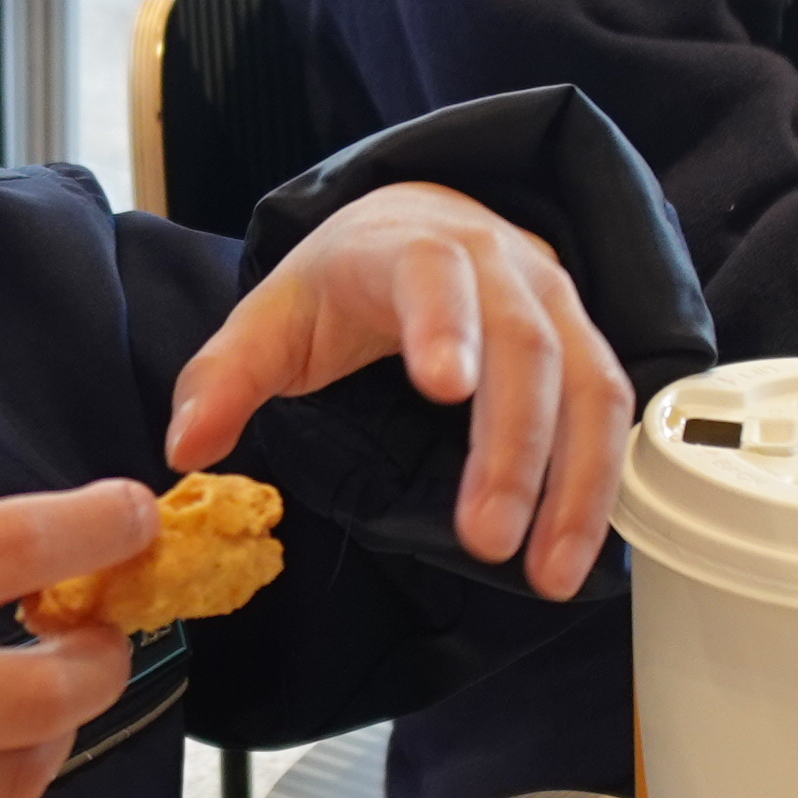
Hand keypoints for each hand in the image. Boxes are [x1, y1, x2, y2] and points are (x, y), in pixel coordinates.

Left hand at [164, 183, 632, 596]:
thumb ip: (224, 378)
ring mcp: (555, 302)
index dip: (443, 326)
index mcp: (411, 248)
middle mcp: (500, 266)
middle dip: (511, 448)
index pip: (435, 275)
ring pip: (587, 384)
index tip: (443, 387)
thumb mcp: (271, 318)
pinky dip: (601, 482)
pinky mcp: (585, 342)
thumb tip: (186, 449)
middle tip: (486, 539)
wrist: (418, 224)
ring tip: (548, 573)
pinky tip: (578, 549)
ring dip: (575, 484)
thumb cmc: (342, 281)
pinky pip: (611, 410)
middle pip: (524, 347)